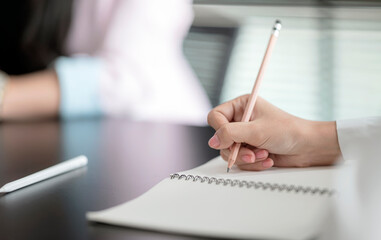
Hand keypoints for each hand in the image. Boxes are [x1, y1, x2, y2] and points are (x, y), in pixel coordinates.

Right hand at [207, 95, 341, 170]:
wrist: (308, 147)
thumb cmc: (288, 131)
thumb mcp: (256, 130)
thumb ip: (231, 134)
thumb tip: (212, 141)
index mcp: (241, 106)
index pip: (216, 116)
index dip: (219, 130)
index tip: (229, 139)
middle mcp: (241, 120)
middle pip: (221, 138)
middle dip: (237, 149)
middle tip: (251, 153)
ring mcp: (245, 136)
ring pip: (229, 152)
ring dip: (246, 157)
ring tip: (263, 155)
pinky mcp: (250, 150)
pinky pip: (240, 160)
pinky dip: (253, 163)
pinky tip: (267, 159)